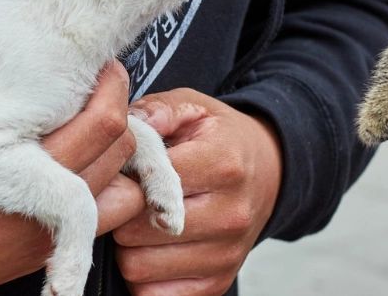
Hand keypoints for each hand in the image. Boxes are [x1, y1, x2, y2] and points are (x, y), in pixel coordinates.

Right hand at [0, 21, 146, 294]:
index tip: (99, 62)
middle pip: (122, 149)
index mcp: (20, 177)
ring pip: (124, 183)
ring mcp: (53, 234)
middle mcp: (47, 211)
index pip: (102, 126)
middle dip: (117, 107)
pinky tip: (79, 159)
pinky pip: (106, 213)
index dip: (110, 86)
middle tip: (97, 79)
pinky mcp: (50, 247)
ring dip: (119, 149)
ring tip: (90, 118)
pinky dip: (108, 182)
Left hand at [114, 88, 281, 295]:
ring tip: (139, 222)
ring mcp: (226, 254)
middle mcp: (230, 214)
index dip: (120, 178)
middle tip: (125, 198)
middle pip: (135, 231)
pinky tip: (153, 249)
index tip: (118, 172)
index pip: (147, 185)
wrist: (269, 174)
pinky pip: (152, 294)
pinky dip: (144, 276)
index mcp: (223, 164)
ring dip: (128, 248)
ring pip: (138, 267)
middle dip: (120, 215)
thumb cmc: (220, 139)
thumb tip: (124, 125)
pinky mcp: (219, 282)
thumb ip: (158, 110)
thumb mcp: (194, 109)